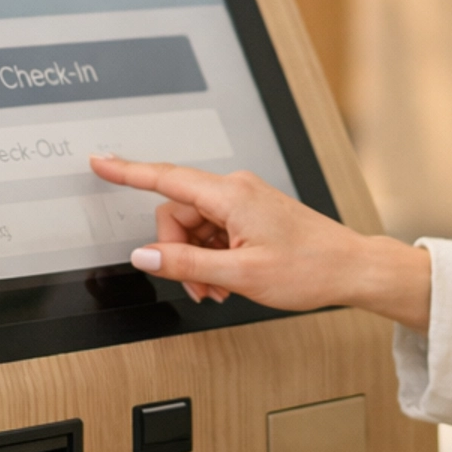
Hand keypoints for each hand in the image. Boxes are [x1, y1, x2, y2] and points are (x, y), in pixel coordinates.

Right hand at [89, 157, 430, 327]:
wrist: (351, 268)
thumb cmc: (310, 268)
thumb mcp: (240, 274)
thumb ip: (186, 265)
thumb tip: (145, 256)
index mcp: (230, 195)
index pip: (165, 178)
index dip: (128, 171)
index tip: (100, 162)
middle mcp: (236, 190)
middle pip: (178, 214)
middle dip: (178, 253)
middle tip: (199, 286)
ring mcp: (245, 201)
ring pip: (196, 228)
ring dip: (198, 261)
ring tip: (220, 288)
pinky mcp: (253, 214)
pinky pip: (215, 232)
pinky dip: (214, 258)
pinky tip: (229, 280)